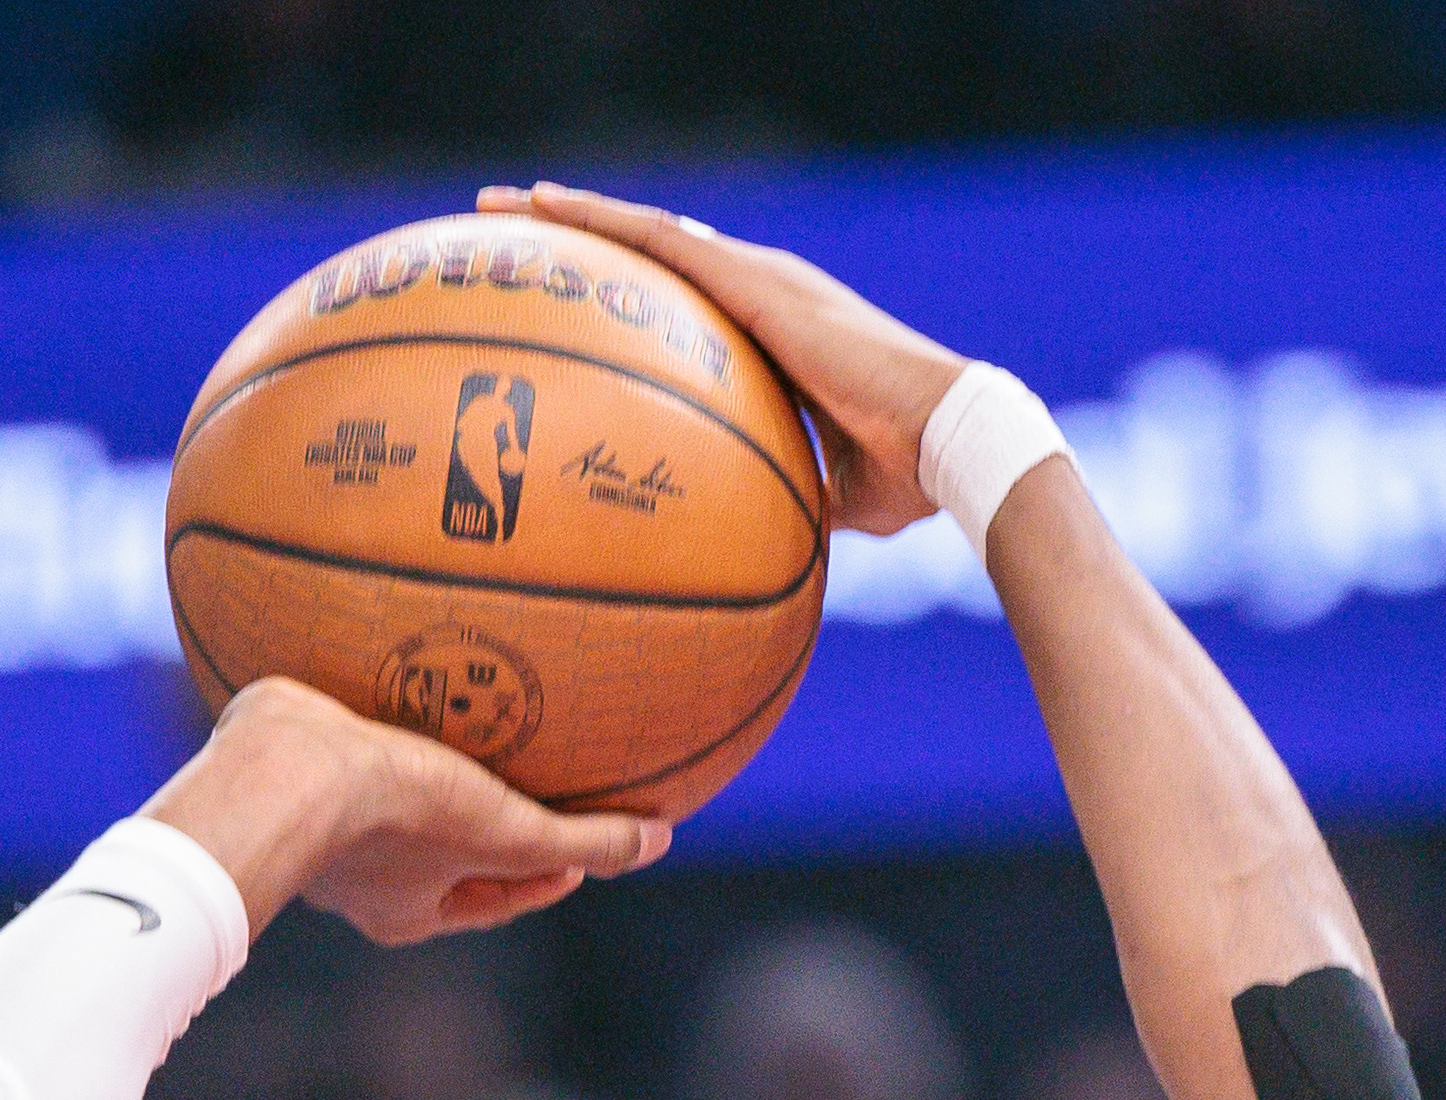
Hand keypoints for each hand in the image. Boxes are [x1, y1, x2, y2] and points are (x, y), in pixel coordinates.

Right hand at [144, 677, 666, 945]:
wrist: (278, 773)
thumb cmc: (395, 815)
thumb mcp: (508, 832)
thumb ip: (582, 841)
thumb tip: (659, 841)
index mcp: (404, 910)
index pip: (492, 898)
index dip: (539, 876)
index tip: (574, 852)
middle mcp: (358, 878)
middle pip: (437, 854)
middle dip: (478, 828)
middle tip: (523, 791)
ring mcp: (315, 824)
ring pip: (383, 798)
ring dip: (419, 770)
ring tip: (455, 725)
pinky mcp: (284, 765)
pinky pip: (337, 738)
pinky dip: (367, 712)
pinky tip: (383, 665)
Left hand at [476, 182, 967, 537]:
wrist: (948, 441)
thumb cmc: (906, 475)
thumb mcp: (832, 498)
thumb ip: (795, 502)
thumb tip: (769, 543)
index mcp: (774, 334)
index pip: (684, 302)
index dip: (627, 292)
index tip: (569, 296)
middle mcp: (760, 291)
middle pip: (651, 253)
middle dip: (577, 241)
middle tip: (504, 239)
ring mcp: (757, 278)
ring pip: (642, 233)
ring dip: (569, 217)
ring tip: (496, 209)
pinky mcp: (755, 280)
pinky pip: (658, 241)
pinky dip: (599, 221)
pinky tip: (544, 209)